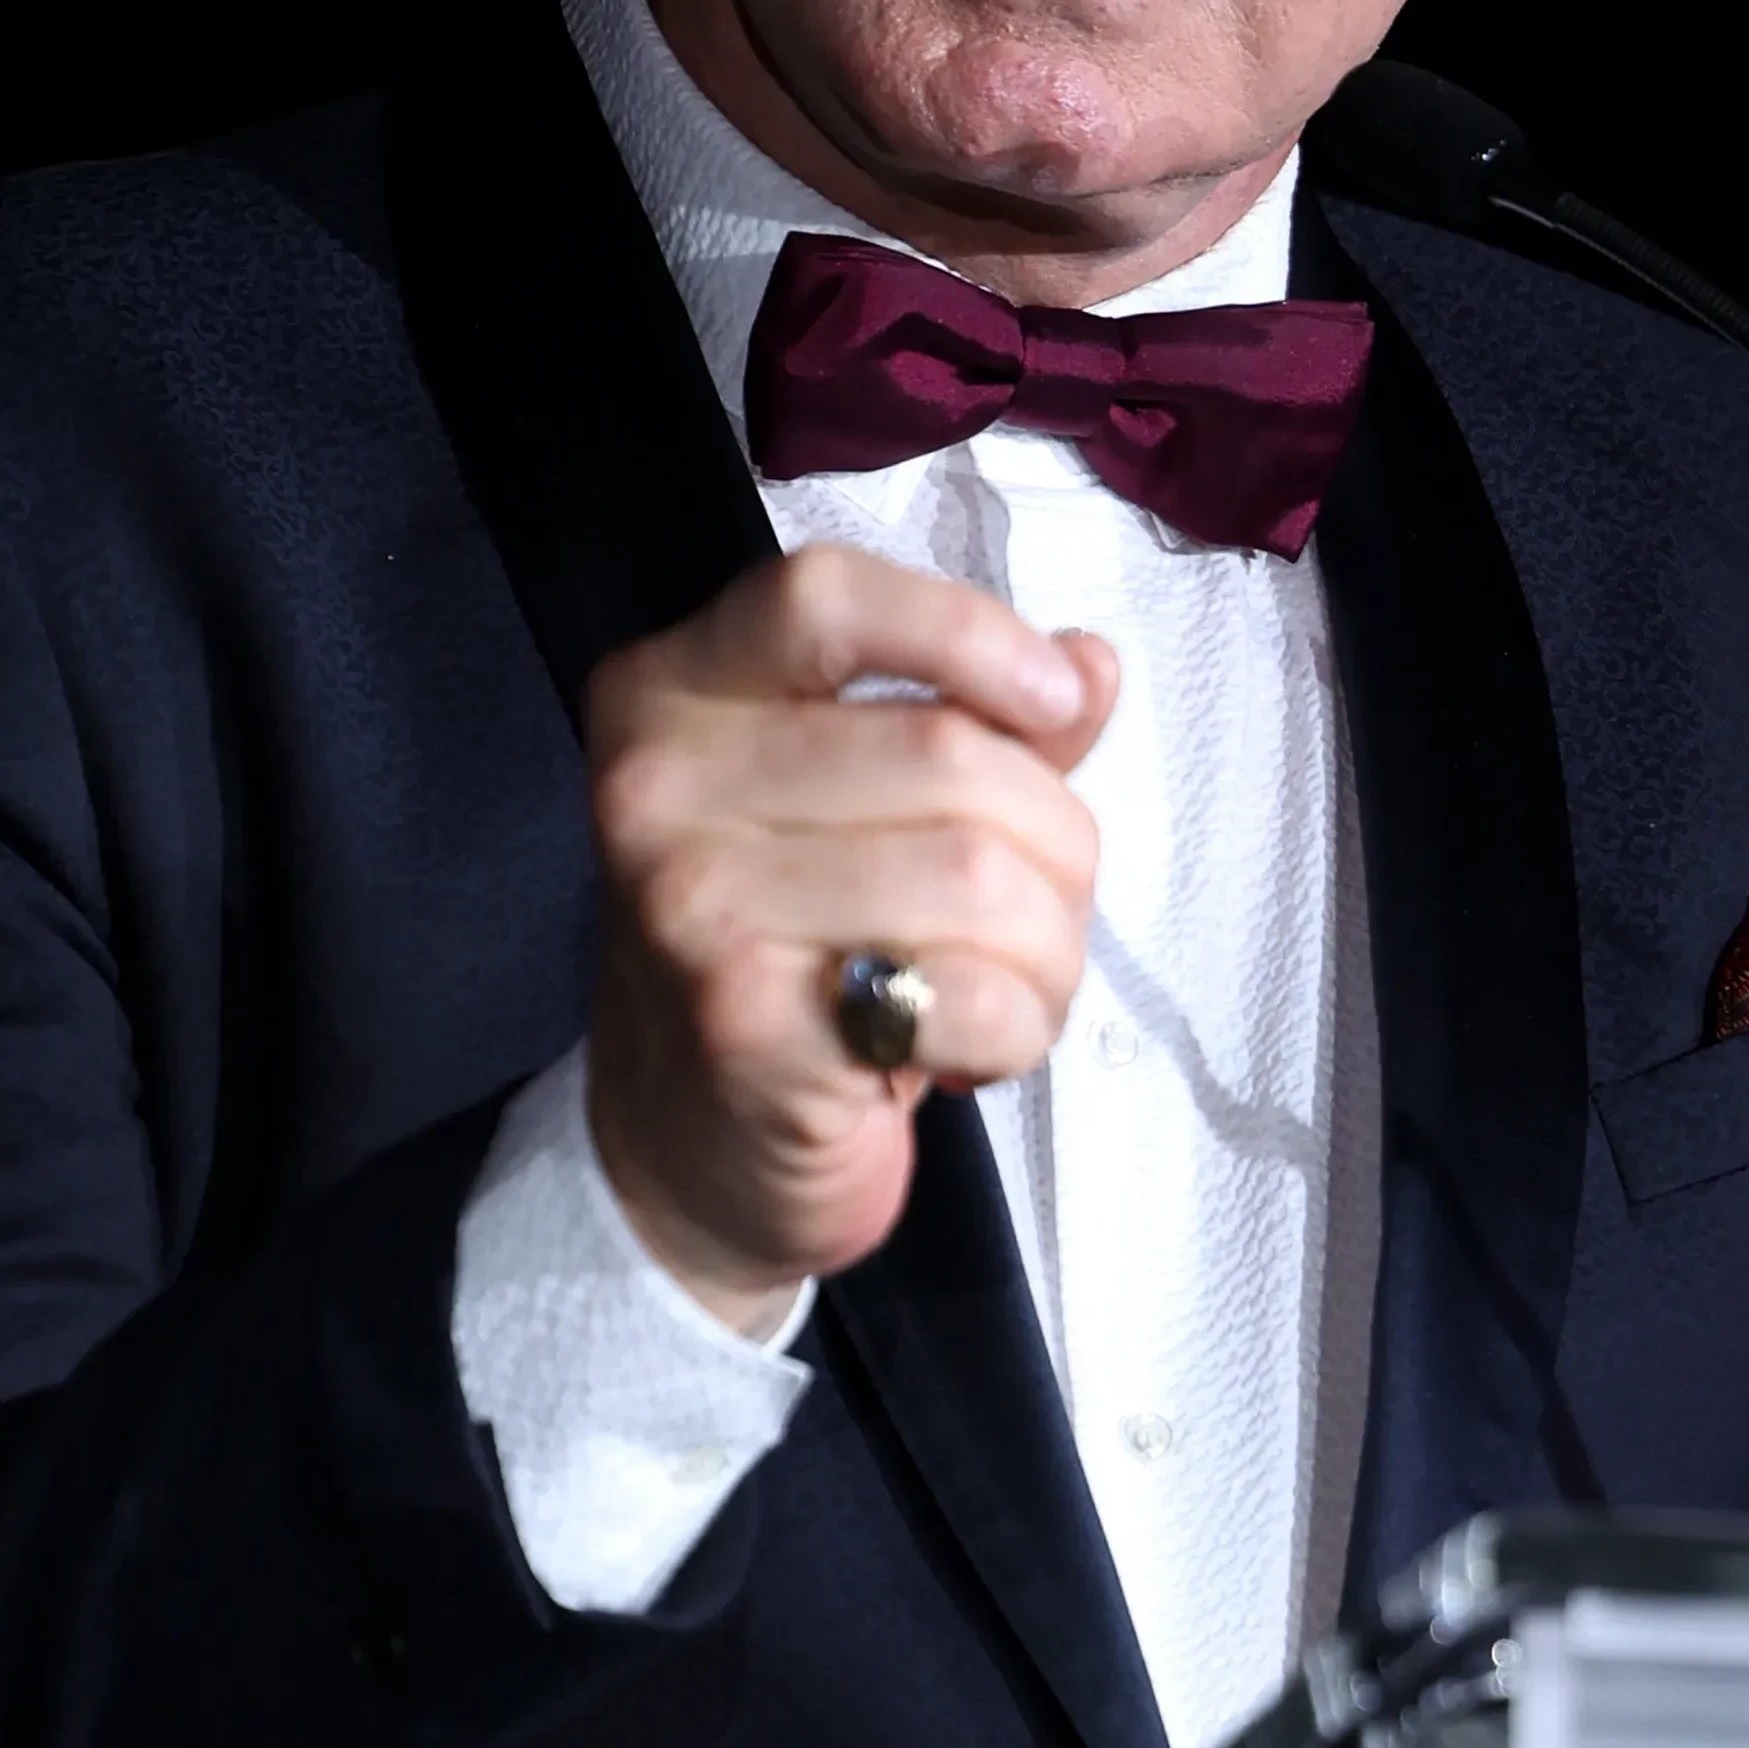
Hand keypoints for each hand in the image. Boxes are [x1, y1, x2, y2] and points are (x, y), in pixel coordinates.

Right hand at [582, 548, 1119, 1321]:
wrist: (688, 1150)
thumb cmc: (796, 955)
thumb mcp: (864, 812)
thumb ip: (976, 725)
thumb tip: (1089, 664)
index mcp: (677, 693)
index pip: (826, 597)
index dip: (966, 634)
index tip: (1057, 705)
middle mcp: (659, 785)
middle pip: (950, 757)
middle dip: (1056, 848)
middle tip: (1038, 919)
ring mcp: (691, 906)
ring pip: (980, 877)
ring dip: (1049, 952)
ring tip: (1011, 990)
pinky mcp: (745, 1026)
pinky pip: (965, 994)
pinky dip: (1017, 1029)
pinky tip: (970, 1051)